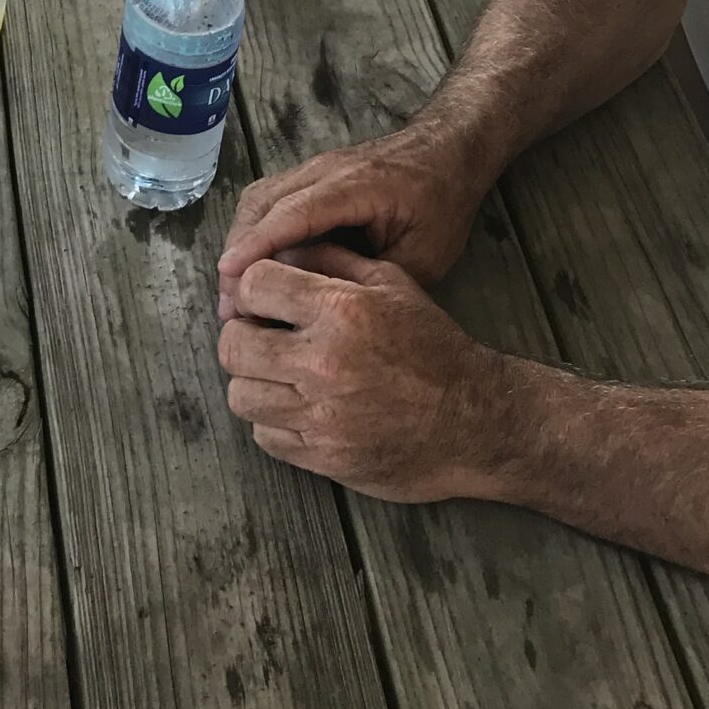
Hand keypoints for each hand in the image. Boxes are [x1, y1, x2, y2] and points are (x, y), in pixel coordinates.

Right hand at [218, 121, 485, 312]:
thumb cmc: (442, 201)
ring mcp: (314, 168)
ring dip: (242, 242)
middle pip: (263, 202)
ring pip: (259, 199)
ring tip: (235, 294)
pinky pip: (270, 199)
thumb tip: (326, 306)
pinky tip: (255, 269)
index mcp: (356, 185)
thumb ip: (377, 278)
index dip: (259, 244)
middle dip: (240, 251)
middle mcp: (325, 170)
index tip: (229, 274)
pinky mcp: (311, 176)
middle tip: (230, 305)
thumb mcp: (427, 253)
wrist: (450, 149)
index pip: (294, 213)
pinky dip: (255, 232)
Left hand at [221, 248, 509, 501]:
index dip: (252, 287)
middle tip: (263, 336)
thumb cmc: (434, 346)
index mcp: (340, 311)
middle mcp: (323, 363)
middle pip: (233, 344)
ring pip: (241, 395)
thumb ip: (331, 260)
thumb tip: (279, 250)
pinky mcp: (323, 458)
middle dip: (242, 335)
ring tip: (280, 373)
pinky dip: (272, 421)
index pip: (252, 285)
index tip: (264, 297)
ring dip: (254, 381)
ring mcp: (320, 417)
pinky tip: (299, 407)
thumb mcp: (392, 283)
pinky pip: (264, 435)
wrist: (475, 422)